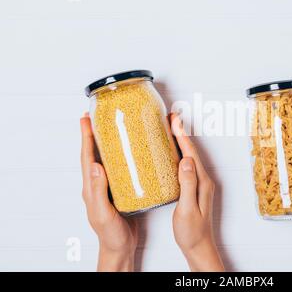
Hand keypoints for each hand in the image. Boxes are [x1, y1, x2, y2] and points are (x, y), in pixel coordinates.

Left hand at [80, 113, 137, 271]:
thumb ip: (98, 192)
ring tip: (115, 129)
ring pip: (109, 160)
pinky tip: (132, 153)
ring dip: (109, 144)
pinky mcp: (122, 190)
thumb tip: (96, 167)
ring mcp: (110, 187)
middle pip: (96, 154)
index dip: (86, 137)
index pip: (87, 157)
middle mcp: (99, 184)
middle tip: (99, 118)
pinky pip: (122, 169)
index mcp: (91, 188)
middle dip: (95, 135)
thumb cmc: (110, 234)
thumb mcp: (103, 213)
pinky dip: (124, 157)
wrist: (120, 246)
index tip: (86, 120)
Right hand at [170, 114, 224, 271]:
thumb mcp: (187, 209)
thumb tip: (186, 161)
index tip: (175, 121)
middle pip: (191, 151)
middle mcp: (204, 180)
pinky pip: (187, 166)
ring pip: (189, 157)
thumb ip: (187, 185)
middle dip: (181, 133)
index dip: (182, 136)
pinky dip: (179, 154)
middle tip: (171, 119)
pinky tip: (172, 153)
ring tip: (170, 130)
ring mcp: (200, 184)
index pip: (191, 154)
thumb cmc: (192, 232)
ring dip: (181, 142)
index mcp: (202, 182)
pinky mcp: (195, 188)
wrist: (199, 246)